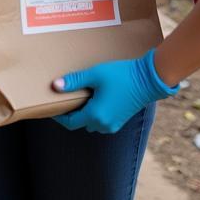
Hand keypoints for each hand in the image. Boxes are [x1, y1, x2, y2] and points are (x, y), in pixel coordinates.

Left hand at [52, 49, 178, 133]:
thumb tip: (56, 86)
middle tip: (64, 99)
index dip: (59, 116)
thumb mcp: (95, 75)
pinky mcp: (119, 121)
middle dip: (71, 114)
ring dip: (83, 114)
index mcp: (95, 115)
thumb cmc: (121, 75)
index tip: (52, 107)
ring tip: (78, 97)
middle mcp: (103, 124)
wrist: (147, 80)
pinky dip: (94, 114)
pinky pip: (101, 122)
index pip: (70, 122)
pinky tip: (93, 99)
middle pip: (79, 124)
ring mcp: (113, 125)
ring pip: (90, 123)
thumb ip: (74, 81)